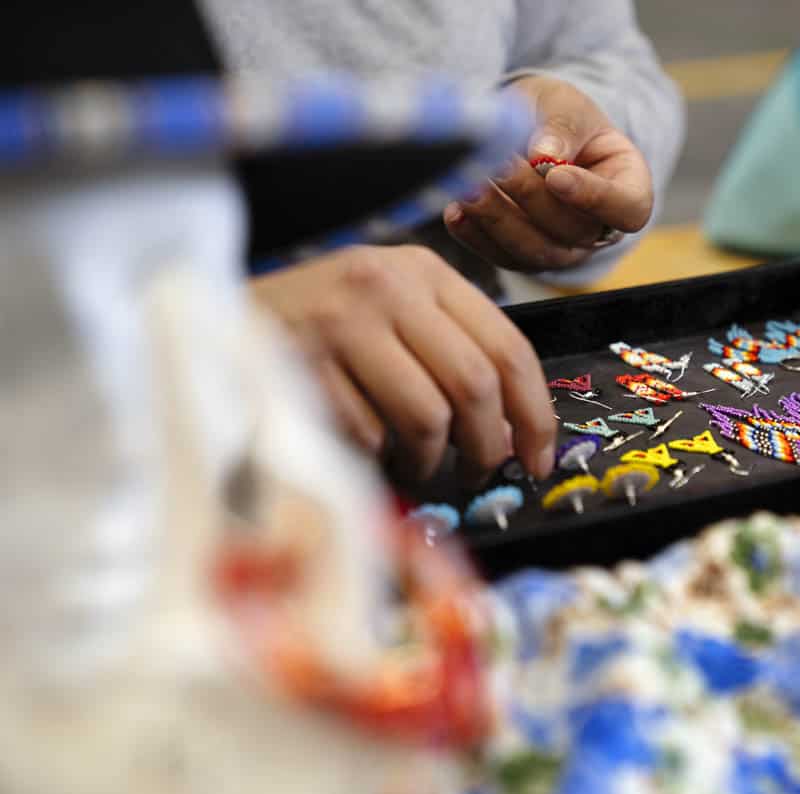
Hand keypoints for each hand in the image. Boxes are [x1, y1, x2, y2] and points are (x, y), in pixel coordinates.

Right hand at [251, 245, 556, 482]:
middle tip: (476, 471)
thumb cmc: (320, 326)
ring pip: (427, 418)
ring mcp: (340, 321)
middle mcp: (386, 285)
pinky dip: (375, 458)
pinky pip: (368, 436)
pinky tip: (362, 445)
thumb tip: (514, 431)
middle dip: (486, 446)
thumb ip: (451, 353)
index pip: (508, 346)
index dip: (534, 414)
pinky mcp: (300, 363)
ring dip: (428, 460)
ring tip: (415, 462)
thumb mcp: (392, 313)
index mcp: (423, 271)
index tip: (537, 459)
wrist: (216, 317)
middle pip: (474, 385)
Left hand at [443, 74, 653, 272]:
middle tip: (499, 164)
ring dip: (499, 219)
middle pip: (572, 231)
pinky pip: (499, 256)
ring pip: (534, 251)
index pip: (627, 209)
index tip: (556, 174)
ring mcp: (560, 249)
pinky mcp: (520, 256)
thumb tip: (543, 155)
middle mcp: (597, 230)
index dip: (594, 197)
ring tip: (470, 184)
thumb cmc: (561, 119)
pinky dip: (474, 235)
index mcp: (628, 189)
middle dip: (531, 198)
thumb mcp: (568, 106)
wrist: (532, 132)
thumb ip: (562, 127)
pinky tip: (455, 209)